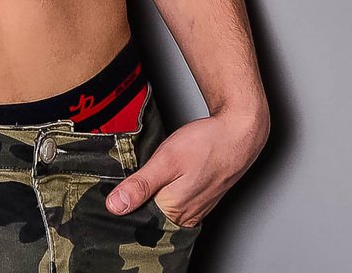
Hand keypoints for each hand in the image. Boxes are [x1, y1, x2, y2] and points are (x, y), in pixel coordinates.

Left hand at [105, 106, 269, 228]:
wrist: (239, 132)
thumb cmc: (207, 143)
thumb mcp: (166, 160)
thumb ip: (141, 184)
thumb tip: (115, 206)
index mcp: (173, 211)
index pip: (137, 220)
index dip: (123, 205)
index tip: (112, 192)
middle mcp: (185, 216)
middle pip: (149, 216)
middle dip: (135, 201)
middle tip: (127, 180)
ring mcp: (194, 209)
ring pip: (161, 208)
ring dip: (150, 195)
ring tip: (145, 176)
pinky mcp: (200, 199)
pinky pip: (174, 202)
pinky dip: (164, 192)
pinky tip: (162, 177)